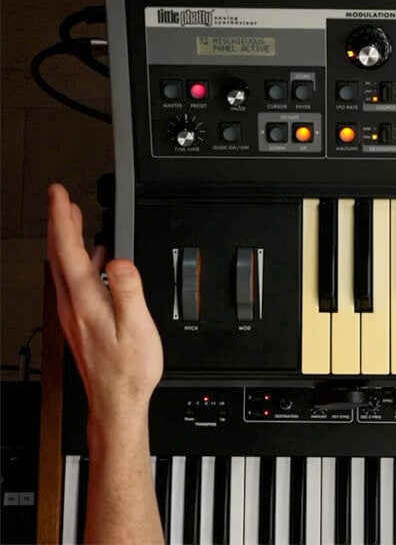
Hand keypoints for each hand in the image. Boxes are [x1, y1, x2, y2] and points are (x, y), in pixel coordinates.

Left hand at [47, 184, 162, 427]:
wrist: (116, 401)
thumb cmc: (128, 369)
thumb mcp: (137, 327)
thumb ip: (128, 291)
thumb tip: (120, 259)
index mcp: (86, 300)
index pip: (68, 250)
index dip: (61, 219)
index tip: (58, 194)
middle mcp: (73, 305)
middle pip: (60, 256)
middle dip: (60, 224)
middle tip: (62, 200)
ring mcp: (74, 314)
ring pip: (65, 268)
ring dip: (69, 242)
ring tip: (75, 222)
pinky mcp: (81, 322)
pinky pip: (75, 283)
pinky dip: (81, 263)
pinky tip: (96, 262)